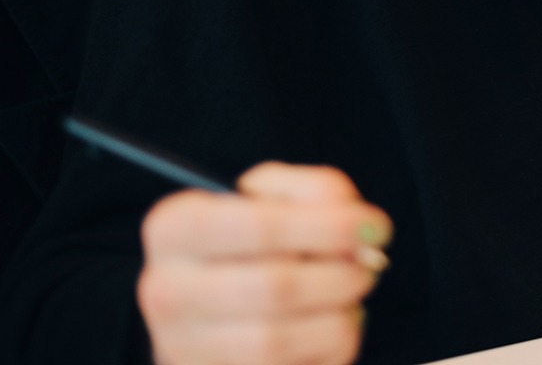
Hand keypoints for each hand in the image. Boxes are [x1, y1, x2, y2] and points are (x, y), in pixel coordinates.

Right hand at [137, 162, 391, 364]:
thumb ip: (318, 193)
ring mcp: (180, 345)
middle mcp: (167, 289)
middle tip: (368, 265)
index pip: (258, 225)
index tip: (375, 227)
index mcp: (175, 228)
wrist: (217, 305)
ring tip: (349, 297)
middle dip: (341, 276)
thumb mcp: (277, 197)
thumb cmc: (254, 242)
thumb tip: (360, 228)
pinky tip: (331, 328)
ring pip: (278, 340)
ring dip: (338, 317)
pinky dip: (328, 349)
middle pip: (275, 287)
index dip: (329, 227)